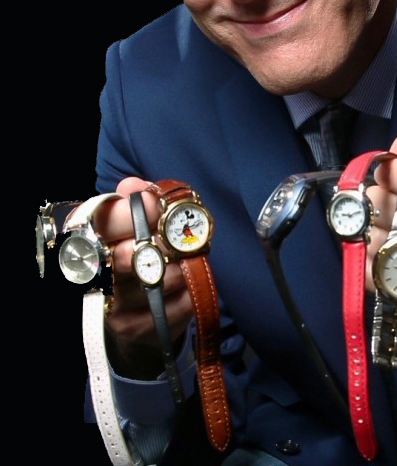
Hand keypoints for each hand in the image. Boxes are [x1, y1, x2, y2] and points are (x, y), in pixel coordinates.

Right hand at [92, 177, 192, 377]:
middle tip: (179, 238)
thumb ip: (137, 201)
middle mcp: (93, 276)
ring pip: (159, 282)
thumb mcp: (133, 224)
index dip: (135, 212)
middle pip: (129, 257)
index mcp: (87, 241)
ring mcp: (113, 307)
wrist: (133, 312)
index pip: (103, 222)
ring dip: (183, 267)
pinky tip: (188, 286)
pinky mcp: (136, 330)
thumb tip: (133, 185)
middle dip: (164, 243)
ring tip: (187, 260)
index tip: (158, 207)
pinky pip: (178, 305)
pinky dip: (191, 292)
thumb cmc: (135, 253)